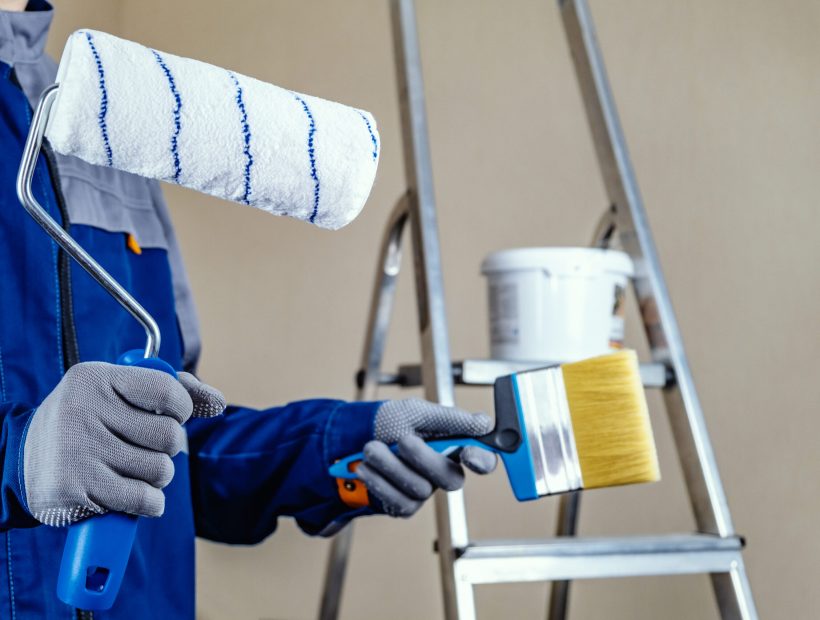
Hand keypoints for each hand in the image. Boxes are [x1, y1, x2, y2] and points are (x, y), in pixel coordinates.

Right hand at [23, 362, 225, 525]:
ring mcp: (77, 449)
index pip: (168, 392)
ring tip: (133, 471)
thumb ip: (171, 388)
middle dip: (168, 449)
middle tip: (146, 449)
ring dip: (156, 477)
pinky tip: (135, 496)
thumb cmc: (88, 422)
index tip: (171, 416)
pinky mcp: (75, 487)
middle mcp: (83, 409)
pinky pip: (142, 499)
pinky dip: (148, 503)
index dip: (181, 409)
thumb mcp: (119, 392)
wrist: (21, 461)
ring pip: (159, 470)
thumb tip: (216, 402)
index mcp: (97, 378)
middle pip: (169, 436)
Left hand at [357, 399, 496, 517]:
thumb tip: (483, 424)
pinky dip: (380, 482)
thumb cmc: (388, 423)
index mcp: (453, 446)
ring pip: (420, 489)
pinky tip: (367, 468)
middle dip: (424, 458)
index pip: (482, 460)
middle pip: (451, 479)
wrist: (351, 439)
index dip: (482, 460)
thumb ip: (450, 419)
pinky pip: (400, 502)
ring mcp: (425, 490)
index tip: (468, 454)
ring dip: (391, 465)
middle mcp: (442, 471)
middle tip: (402, 440)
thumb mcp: (416, 412)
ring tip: (371, 448)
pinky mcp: (404, 506)